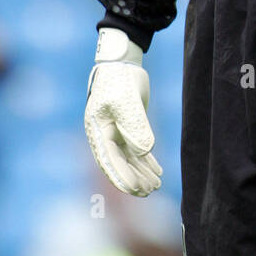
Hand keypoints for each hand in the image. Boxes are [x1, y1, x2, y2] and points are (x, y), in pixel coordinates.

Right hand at [84, 28, 161, 195]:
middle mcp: (104, 135)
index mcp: (97, 131)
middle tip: (149, 192)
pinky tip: (157, 171)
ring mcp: (116, 132)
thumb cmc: (119, 81)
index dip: (122, 177)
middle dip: (134, 179)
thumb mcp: (127, 102)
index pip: (109, 161)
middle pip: (119, 164)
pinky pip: (136, 150)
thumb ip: (136, 126)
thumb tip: (146, 152)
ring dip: (142, 172)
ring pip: (129, 158)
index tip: (136, 189)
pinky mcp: (128, 128)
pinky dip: (147, 160)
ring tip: (157, 185)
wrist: (122, 63)